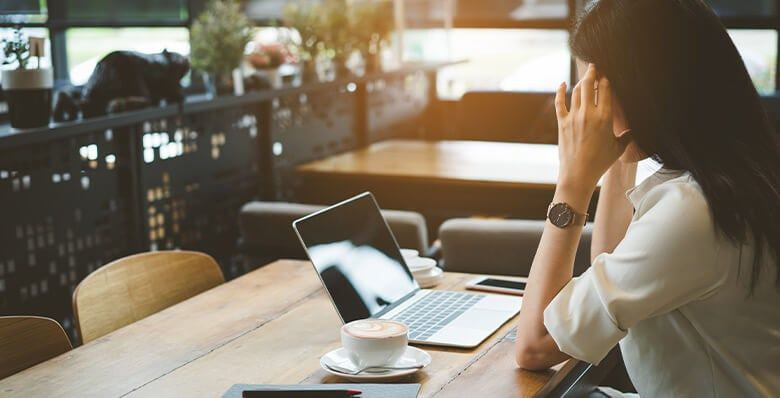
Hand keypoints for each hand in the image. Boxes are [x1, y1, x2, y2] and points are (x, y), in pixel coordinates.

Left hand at [555, 64, 627, 191]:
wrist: (578, 174)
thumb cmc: (600, 162)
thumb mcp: (619, 148)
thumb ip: (628, 135)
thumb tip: (637, 129)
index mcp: (605, 117)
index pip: (605, 89)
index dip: (606, 78)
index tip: (607, 72)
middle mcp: (588, 114)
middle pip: (589, 85)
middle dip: (592, 73)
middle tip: (594, 65)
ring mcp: (573, 117)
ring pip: (576, 91)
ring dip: (581, 80)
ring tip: (585, 74)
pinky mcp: (562, 123)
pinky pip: (559, 102)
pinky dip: (560, 91)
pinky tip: (562, 84)